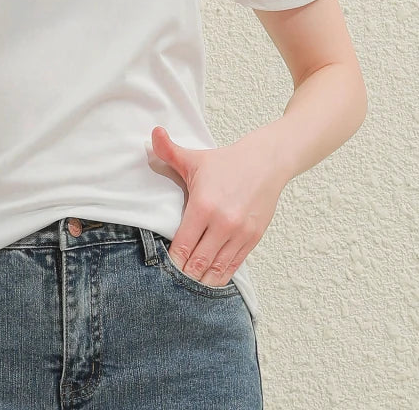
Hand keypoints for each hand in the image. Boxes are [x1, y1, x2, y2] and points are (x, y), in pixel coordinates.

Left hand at [151, 125, 289, 286]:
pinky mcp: (253, 239)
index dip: (171, 261)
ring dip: (202, 280)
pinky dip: (220, 276)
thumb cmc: (226, 163)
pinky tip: (209, 281)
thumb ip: (169, 150)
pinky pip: (234, 266)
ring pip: (216, 268)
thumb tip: (153, 133)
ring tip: (189, 286)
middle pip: (198, 262)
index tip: (162, 268)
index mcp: (203, 205)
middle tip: (172, 283)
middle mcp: (222, 223)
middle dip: (184, 275)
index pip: (182, 245)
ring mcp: (240, 233)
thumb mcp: (194, 158)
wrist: (266, 162)